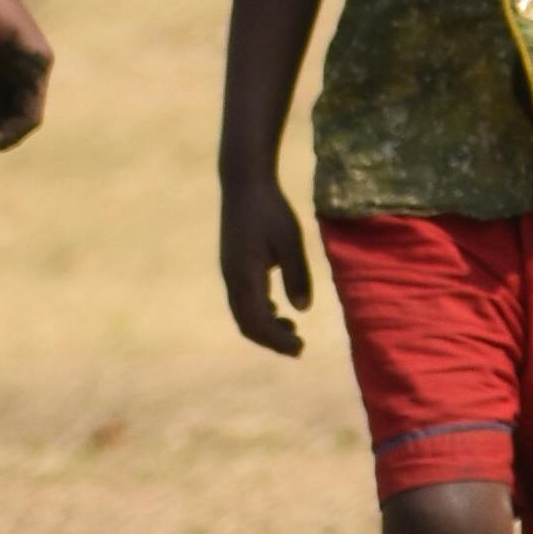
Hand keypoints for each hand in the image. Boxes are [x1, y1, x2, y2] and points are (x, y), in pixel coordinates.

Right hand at [219, 164, 311, 356]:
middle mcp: (233, 279)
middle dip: (272, 339)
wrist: (244, 185)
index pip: (258, 322)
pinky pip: (241, 300)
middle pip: (247, 323)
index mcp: (245, 276)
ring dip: (265, 326)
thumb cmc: (270, 210)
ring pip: (242, 313)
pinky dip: (258, 312)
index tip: (300, 349)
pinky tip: (277, 309)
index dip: (278, 340)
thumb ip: (297, 275)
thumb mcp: (291, 241)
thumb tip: (302, 310)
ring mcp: (229, 273)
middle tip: (299, 346)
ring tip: (292, 328)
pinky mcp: (232, 266)